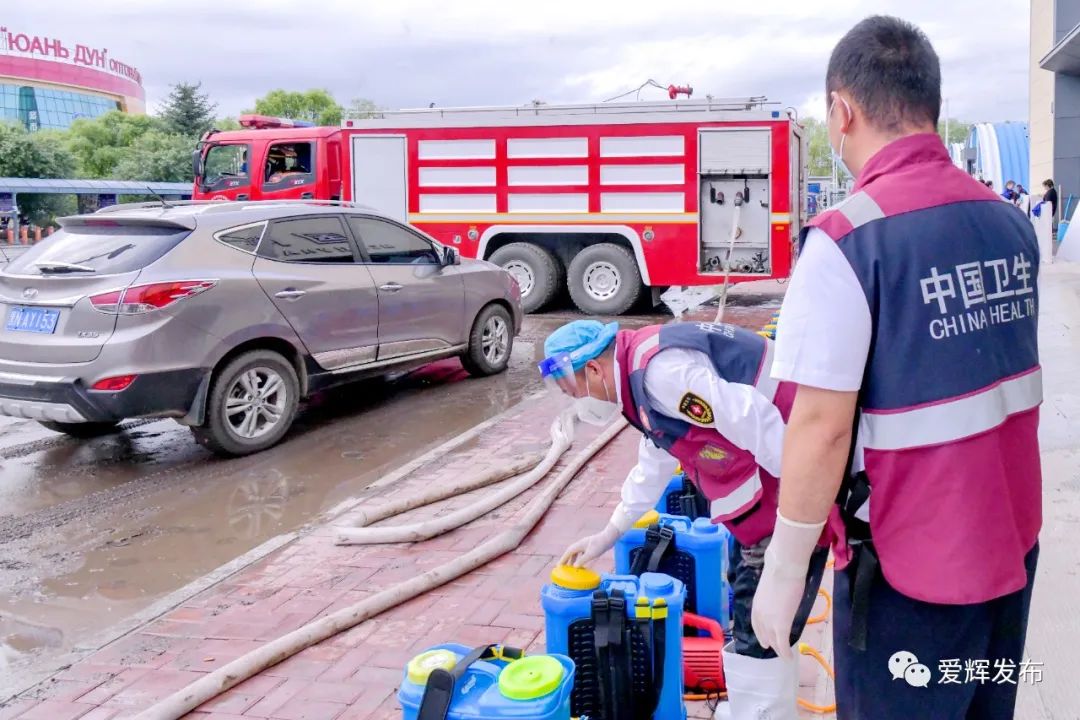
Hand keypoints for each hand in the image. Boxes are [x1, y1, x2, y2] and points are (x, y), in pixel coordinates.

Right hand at [559, 523, 621, 567]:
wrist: (610, 537)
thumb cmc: (601, 545)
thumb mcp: (591, 554)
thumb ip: (583, 560)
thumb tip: (575, 567)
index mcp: (579, 545)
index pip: (568, 552)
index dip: (563, 559)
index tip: (558, 566)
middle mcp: (581, 544)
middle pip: (571, 552)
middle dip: (566, 559)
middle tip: (562, 567)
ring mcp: (586, 545)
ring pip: (576, 552)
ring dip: (572, 559)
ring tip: (571, 567)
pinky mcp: (590, 546)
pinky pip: (582, 553)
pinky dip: (579, 558)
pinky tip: (582, 563)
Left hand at [751, 513, 824, 658]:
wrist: (783, 568)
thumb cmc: (779, 571)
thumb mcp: (771, 587)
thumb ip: (772, 595)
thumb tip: (779, 593)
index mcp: (756, 605)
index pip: (756, 623)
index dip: (761, 632)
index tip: (765, 638)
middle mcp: (759, 616)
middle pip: (763, 634)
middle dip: (769, 642)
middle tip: (774, 648)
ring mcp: (769, 622)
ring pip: (773, 641)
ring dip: (779, 649)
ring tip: (783, 655)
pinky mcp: (780, 625)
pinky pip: (782, 644)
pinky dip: (785, 652)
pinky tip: (789, 658)